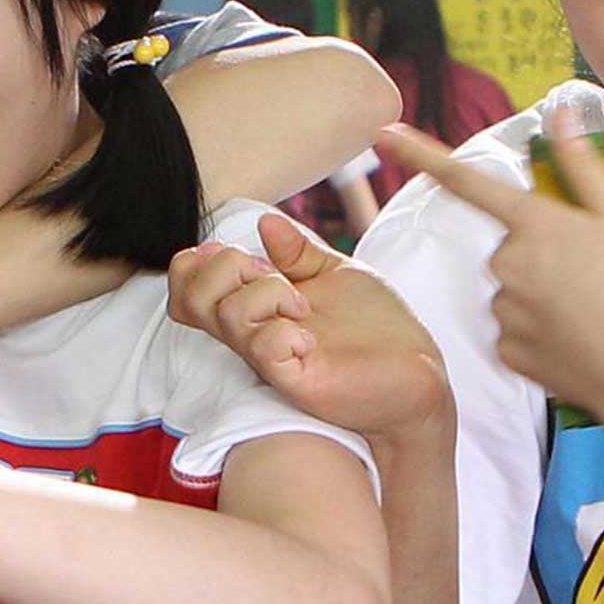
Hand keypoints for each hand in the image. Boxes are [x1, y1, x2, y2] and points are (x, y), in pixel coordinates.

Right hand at [166, 209, 448, 442]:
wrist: (417, 376)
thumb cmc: (376, 330)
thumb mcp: (335, 276)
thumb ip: (298, 253)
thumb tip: (265, 222)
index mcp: (254, 309)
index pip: (187, 286)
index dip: (199, 263)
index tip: (253, 259)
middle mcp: (251, 335)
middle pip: (188, 298)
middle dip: (225, 268)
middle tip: (273, 275)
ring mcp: (269, 360)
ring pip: (227, 315)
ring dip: (266, 294)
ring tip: (303, 306)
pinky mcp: (294, 381)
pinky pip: (265, 348)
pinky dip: (285, 331)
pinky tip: (311, 338)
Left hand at [395, 118, 603, 430]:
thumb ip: (581, 164)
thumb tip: (559, 112)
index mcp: (533, 224)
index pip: (467, 182)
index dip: (422, 155)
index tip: (383, 133)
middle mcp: (506, 264)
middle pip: (507, 246)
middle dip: (539, 253)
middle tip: (589, 272)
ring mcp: (502, 310)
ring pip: (511, 290)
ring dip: (540, 294)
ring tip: (588, 308)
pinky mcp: (505, 350)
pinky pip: (514, 329)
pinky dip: (539, 331)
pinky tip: (574, 337)